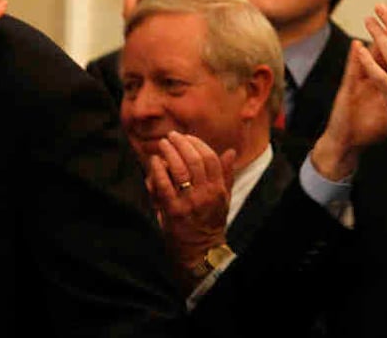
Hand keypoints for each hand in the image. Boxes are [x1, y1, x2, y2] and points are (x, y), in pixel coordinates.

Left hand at [145, 131, 234, 280]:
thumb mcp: (223, 198)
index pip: (210, 158)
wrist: (200, 250)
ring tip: (163, 144)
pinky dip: (158, 170)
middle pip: (194, 160)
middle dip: (182, 143)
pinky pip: (164, 185)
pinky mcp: (173, 210)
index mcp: (218, 189)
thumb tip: (230, 151)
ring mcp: (189, 202)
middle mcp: (206, 194)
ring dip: (169, 152)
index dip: (198, 144)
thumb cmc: (210, 221)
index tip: (187, 137)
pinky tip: (155, 161)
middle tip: (172, 136)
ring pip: (180, 169)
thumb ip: (226, 174)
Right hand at [312, 39, 386, 180]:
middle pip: (385, 53)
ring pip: (368, 57)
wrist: (348, 141)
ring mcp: (359, 83)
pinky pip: (352, 73)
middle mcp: (372, 79)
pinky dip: (355, 59)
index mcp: (386, 83)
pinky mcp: (347, 91)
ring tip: (377, 21)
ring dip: (372, 39)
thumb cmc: (371, 127)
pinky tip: (356, 45)